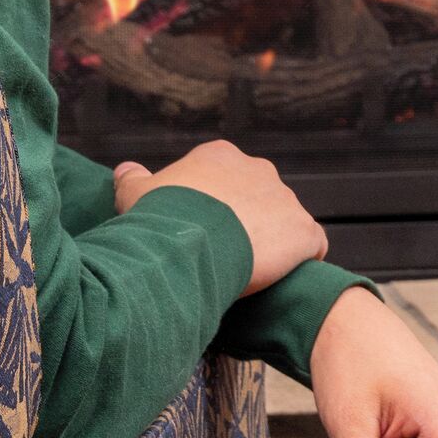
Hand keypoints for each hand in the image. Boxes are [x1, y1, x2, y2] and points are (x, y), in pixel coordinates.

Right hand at [112, 141, 326, 293]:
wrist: (195, 242)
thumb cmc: (161, 218)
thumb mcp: (136, 194)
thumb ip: (133, 179)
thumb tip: (126, 169)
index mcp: (219, 158)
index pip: (221, 180)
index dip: (210, 208)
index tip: (199, 234)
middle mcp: (258, 170)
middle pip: (254, 197)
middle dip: (243, 223)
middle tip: (221, 254)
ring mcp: (286, 199)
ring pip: (282, 221)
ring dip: (271, 243)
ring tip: (249, 272)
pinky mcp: (304, 231)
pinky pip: (311, 245)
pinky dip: (302, 260)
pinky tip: (283, 280)